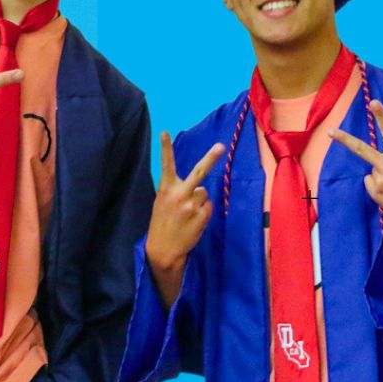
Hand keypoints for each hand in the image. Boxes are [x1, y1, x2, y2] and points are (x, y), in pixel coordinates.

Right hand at [145, 133, 223, 272]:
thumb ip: (175, 191)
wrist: (163, 250)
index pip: (166, 165)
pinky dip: (203, 212)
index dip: (165, 148)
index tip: (165, 131)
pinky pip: (209, 207)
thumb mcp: (161, 203)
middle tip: (221, 146)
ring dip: (200, 201)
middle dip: (210, 158)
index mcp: (166, 189)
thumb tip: (199, 186)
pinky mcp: (202, 215)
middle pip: (198, 172)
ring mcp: (191, 205)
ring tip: (188, 214)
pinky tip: (193, 221)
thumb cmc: (162, 223)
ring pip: (204, 193)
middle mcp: (179, 194)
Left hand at [330, 99, 382, 219]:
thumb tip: (370, 172)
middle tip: (331, 131)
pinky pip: (371, 185)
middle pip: (361, 149)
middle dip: (345, 139)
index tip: (374, 102)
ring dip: (381, 178)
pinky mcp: (376, 191)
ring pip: (372, 172)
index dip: (382, 116)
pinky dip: (378, 188)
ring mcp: (379, 179)